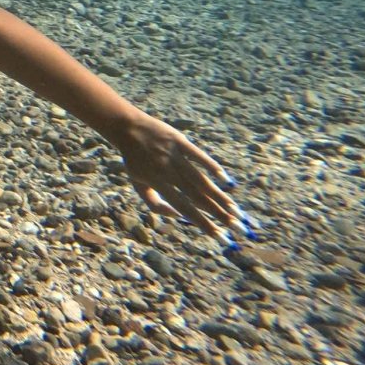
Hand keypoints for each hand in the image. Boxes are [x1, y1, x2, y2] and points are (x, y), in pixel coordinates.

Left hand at [112, 112, 242, 237]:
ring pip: (201, 180)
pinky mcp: (179, 142)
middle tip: (238, 226)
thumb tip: (179, 216)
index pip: (184, 208)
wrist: (127, 128)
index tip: (220, 236)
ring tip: (236, 210)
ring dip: (220, 196)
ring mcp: (174, 156)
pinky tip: (226, 181)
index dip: (203, 223)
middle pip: (197, 197)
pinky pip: (199, 156)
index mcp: (157, 184)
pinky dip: (212, 167)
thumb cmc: (134, 160)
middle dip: (219, 214)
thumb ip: (155, 204)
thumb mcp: (138, 184)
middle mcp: (166, 172)